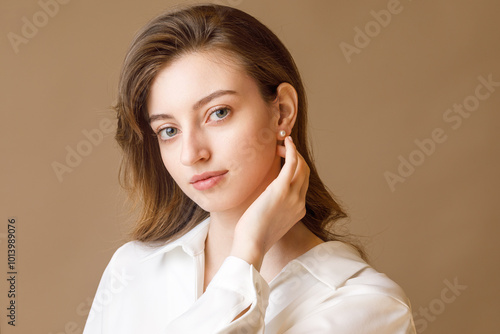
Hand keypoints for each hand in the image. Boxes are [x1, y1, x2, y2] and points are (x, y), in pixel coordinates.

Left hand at [230, 136, 309, 269]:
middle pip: (305, 171)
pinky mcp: (281, 189)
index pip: (303, 183)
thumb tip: (265, 200)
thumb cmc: (253, 236)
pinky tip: (286, 142)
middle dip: (295, 156)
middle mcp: (300, 201)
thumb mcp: (268, 221)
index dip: (295, 168)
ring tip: (279, 144)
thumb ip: (273, 208)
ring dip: (292, 151)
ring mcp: (293, 196)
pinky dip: (291, 150)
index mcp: (298, 210)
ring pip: (301, 165)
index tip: (282, 160)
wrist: (251, 245)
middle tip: (280, 149)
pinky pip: (292, 163)